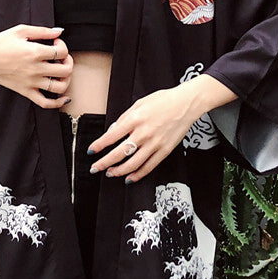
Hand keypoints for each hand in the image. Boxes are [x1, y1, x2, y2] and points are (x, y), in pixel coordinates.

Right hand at [0, 24, 72, 109]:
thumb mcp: (20, 31)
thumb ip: (42, 31)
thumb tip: (59, 31)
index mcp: (35, 52)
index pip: (62, 52)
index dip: (63, 46)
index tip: (55, 44)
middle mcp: (35, 70)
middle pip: (65, 70)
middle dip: (68, 61)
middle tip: (61, 57)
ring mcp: (31, 83)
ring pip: (60, 87)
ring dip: (66, 79)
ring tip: (61, 72)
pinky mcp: (26, 92)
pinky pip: (46, 103)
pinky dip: (58, 103)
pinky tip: (64, 97)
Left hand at [88, 75, 236, 182]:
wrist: (186, 104)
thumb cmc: (163, 101)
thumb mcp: (139, 103)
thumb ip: (124, 118)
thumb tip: (112, 131)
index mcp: (135, 119)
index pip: (112, 136)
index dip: (99, 145)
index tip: (91, 151)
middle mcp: (144, 133)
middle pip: (120, 153)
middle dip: (104, 163)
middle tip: (95, 168)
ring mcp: (155, 143)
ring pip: (133, 164)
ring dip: (119, 171)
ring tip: (110, 173)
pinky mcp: (165, 150)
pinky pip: (149, 166)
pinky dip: (138, 175)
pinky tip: (129, 178)